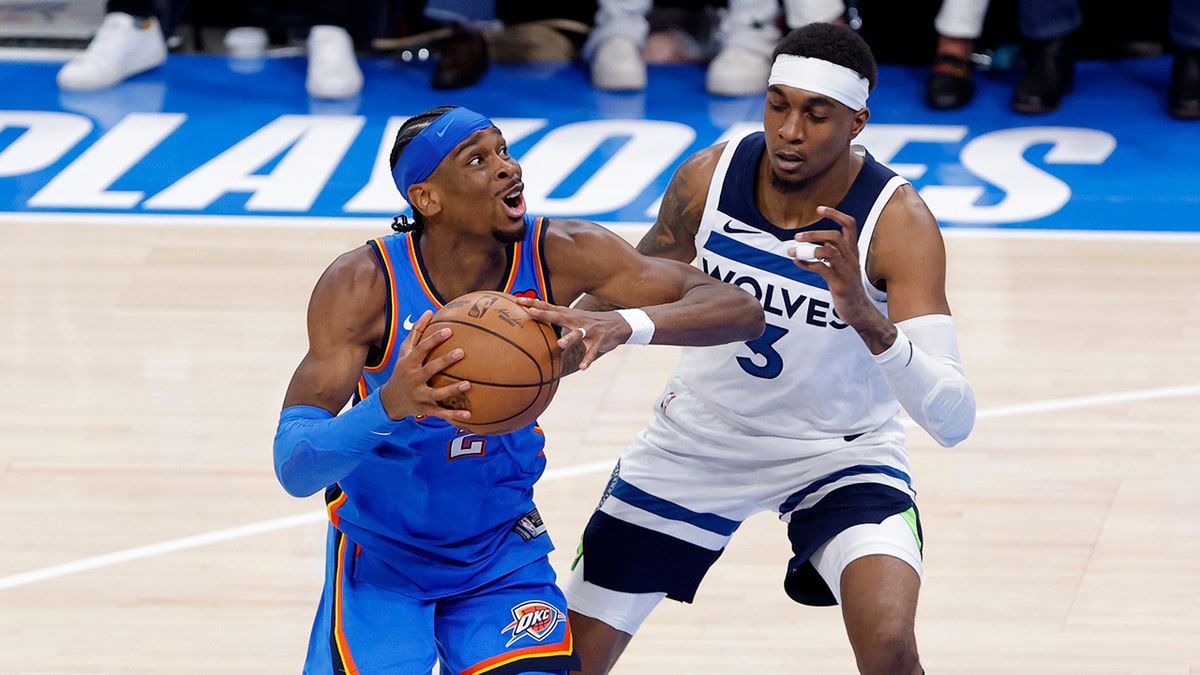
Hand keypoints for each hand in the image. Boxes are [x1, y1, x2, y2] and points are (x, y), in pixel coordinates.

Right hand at [378, 310, 472, 423]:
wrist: (390, 401)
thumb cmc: (401, 370)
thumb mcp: (404, 352)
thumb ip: (417, 332)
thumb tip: (429, 311)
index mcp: (409, 364)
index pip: (421, 349)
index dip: (434, 340)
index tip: (449, 330)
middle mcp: (413, 380)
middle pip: (429, 370)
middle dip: (444, 361)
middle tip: (461, 352)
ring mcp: (419, 396)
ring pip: (437, 394)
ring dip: (452, 390)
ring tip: (468, 384)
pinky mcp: (426, 410)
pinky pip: (442, 414)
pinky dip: (454, 416)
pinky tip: (469, 415)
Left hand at [516, 297, 626, 371]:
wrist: (619, 323)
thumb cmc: (589, 322)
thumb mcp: (573, 318)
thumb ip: (556, 318)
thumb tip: (534, 322)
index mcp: (568, 314)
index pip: (548, 306)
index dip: (533, 303)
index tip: (517, 300)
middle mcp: (577, 320)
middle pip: (558, 316)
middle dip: (544, 314)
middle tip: (531, 312)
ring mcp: (589, 330)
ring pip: (577, 334)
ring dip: (569, 338)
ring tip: (560, 345)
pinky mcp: (599, 341)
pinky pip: (592, 352)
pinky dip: (587, 360)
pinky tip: (583, 367)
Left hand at [789, 205, 884, 331]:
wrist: (859, 312)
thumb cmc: (847, 288)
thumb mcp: (840, 268)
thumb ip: (829, 255)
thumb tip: (810, 247)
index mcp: (853, 251)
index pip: (849, 225)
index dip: (835, 214)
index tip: (819, 208)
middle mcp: (852, 258)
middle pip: (835, 236)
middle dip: (814, 234)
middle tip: (797, 236)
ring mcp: (847, 271)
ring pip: (828, 251)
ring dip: (807, 249)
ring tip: (792, 251)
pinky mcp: (840, 284)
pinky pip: (822, 269)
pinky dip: (807, 264)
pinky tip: (797, 262)